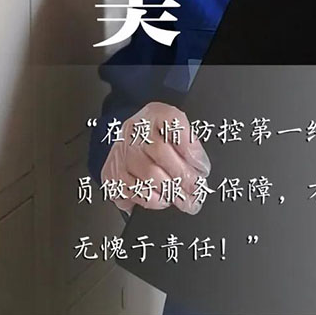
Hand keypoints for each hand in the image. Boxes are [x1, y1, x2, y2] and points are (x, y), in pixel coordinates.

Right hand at [100, 101, 210, 215]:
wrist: (131, 140)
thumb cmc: (159, 135)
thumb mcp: (177, 126)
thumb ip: (189, 140)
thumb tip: (199, 167)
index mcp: (155, 113)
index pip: (175, 126)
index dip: (192, 150)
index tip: (203, 168)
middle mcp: (134, 131)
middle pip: (162, 155)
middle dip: (184, 178)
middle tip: (198, 191)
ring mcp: (121, 152)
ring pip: (148, 177)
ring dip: (171, 193)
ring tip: (185, 200)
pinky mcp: (111, 173)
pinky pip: (133, 192)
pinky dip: (151, 200)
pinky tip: (163, 199)